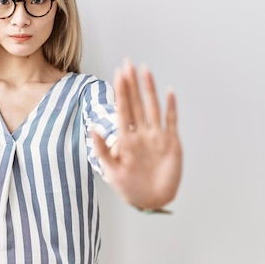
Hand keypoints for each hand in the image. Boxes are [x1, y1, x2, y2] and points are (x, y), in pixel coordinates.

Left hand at [93, 59, 182, 209]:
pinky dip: (171, 107)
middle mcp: (141, 133)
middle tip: (128, 63)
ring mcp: (156, 136)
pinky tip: (169, 92)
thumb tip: (93, 129)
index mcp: (126, 139)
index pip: (122, 109)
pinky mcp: (171, 143)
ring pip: (152, 107)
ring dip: (149, 89)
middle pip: (136, 103)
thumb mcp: (111, 170)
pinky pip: (171, 121)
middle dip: (131, 83)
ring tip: (145, 70)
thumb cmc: (129, 187)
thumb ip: (103, 150)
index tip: (117, 74)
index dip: (120, 91)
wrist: (151, 200)